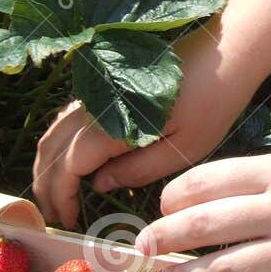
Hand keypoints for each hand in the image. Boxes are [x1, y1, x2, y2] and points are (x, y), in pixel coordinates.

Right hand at [31, 17, 262, 227]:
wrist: (225, 49)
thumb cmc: (213, 101)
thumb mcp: (183, 149)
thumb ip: (138, 169)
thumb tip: (100, 184)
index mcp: (113, 124)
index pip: (68, 166)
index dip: (61, 196)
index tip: (67, 221)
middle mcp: (95, 105)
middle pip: (51, 149)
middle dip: (45, 187)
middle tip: (53, 217)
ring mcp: (97, 92)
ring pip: (54, 131)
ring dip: (48, 166)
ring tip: (57, 196)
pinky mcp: (106, 85)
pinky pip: (68, 118)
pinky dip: (60, 145)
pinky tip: (72, 164)